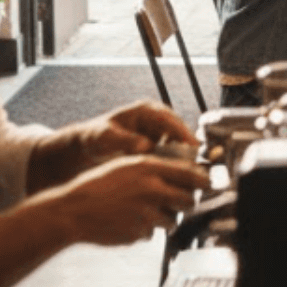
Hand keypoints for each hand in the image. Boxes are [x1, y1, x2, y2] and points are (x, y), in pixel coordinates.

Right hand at [44, 155, 207, 245]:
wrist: (71, 210)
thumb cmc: (98, 186)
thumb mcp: (127, 165)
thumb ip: (155, 167)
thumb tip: (186, 173)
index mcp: (149, 168)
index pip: (192, 175)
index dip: (204, 180)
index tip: (209, 183)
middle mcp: (152, 189)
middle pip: (189, 200)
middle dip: (186, 202)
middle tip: (178, 201)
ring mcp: (146, 214)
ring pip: (173, 220)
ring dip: (166, 218)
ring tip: (144, 212)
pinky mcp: (139, 234)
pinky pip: (152, 234)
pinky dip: (145, 230)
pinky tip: (128, 222)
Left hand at [68, 100, 198, 167]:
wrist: (89, 147)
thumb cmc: (95, 138)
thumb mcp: (106, 137)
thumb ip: (124, 140)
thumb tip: (145, 145)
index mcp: (145, 110)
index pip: (170, 119)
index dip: (183, 133)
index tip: (193, 147)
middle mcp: (156, 118)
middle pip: (180, 131)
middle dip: (188, 148)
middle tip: (197, 165)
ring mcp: (159, 131)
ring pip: (180, 143)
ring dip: (185, 157)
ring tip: (190, 173)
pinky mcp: (160, 144)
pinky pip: (174, 153)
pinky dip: (176, 163)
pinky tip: (176, 176)